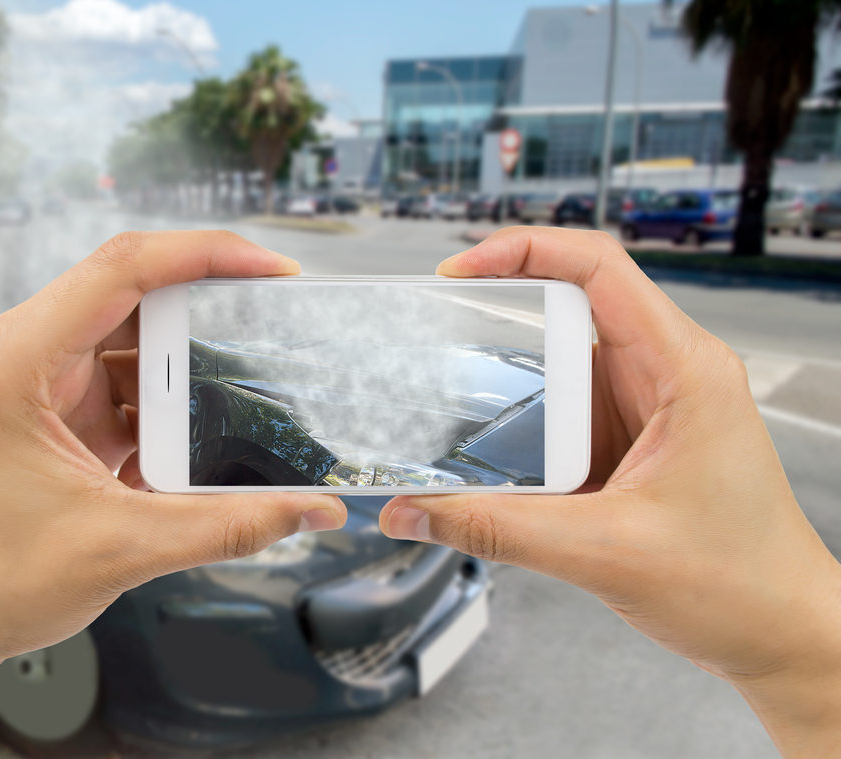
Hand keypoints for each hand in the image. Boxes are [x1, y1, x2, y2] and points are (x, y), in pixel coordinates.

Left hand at [0, 231, 345, 756]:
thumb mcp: (120, 549)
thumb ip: (227, 526)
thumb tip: (307, 509)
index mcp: (13, 362)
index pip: (121, 269)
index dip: (205, 254)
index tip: (268, 269)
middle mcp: (19, 357)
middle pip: (133, 303)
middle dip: (205, 323)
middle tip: (270, 338)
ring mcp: (35, 387)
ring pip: (133, 350)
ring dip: (183, 380)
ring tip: (232, 410)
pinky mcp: (51, 417)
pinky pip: (123, 391)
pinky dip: (162, 414)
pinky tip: (189, 448)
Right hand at [379, 227, 840, 756]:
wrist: (779, 631)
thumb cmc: (738, 582)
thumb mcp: (604, 551)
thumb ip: (498, 530)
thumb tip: (414, 512)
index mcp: (683, 370)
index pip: (598, 268)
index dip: (523, 250)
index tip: (460, 271)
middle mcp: (667, 374)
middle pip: (569, 311)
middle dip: (500, 325)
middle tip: (438, 342)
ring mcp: (649, 406)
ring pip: (562, 366)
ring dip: (511, 387)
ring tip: (456, 408)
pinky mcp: (632, 439)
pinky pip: (567, 412)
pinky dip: (525, 427)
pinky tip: (495, 456)